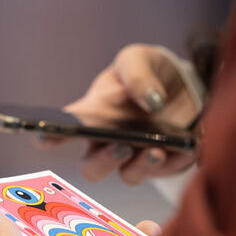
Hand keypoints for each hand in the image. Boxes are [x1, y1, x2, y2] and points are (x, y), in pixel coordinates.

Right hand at [38, 44, 199, 184]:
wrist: (187, 84)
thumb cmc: (149, 72)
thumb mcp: (140, 59)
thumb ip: (137, 73)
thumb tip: (150, 101)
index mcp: (92, 115)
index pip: (64, 129)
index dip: (50, 136)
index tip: (45, 136)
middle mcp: (108, 143)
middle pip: (93, 168)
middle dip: (104, 162)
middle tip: (121, 146)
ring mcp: (137, 158)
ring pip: (129, 176)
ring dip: (141, 167)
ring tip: (157, 150)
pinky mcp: (168, 164)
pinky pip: (171, 170)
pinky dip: (180, 158)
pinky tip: (191, 144)